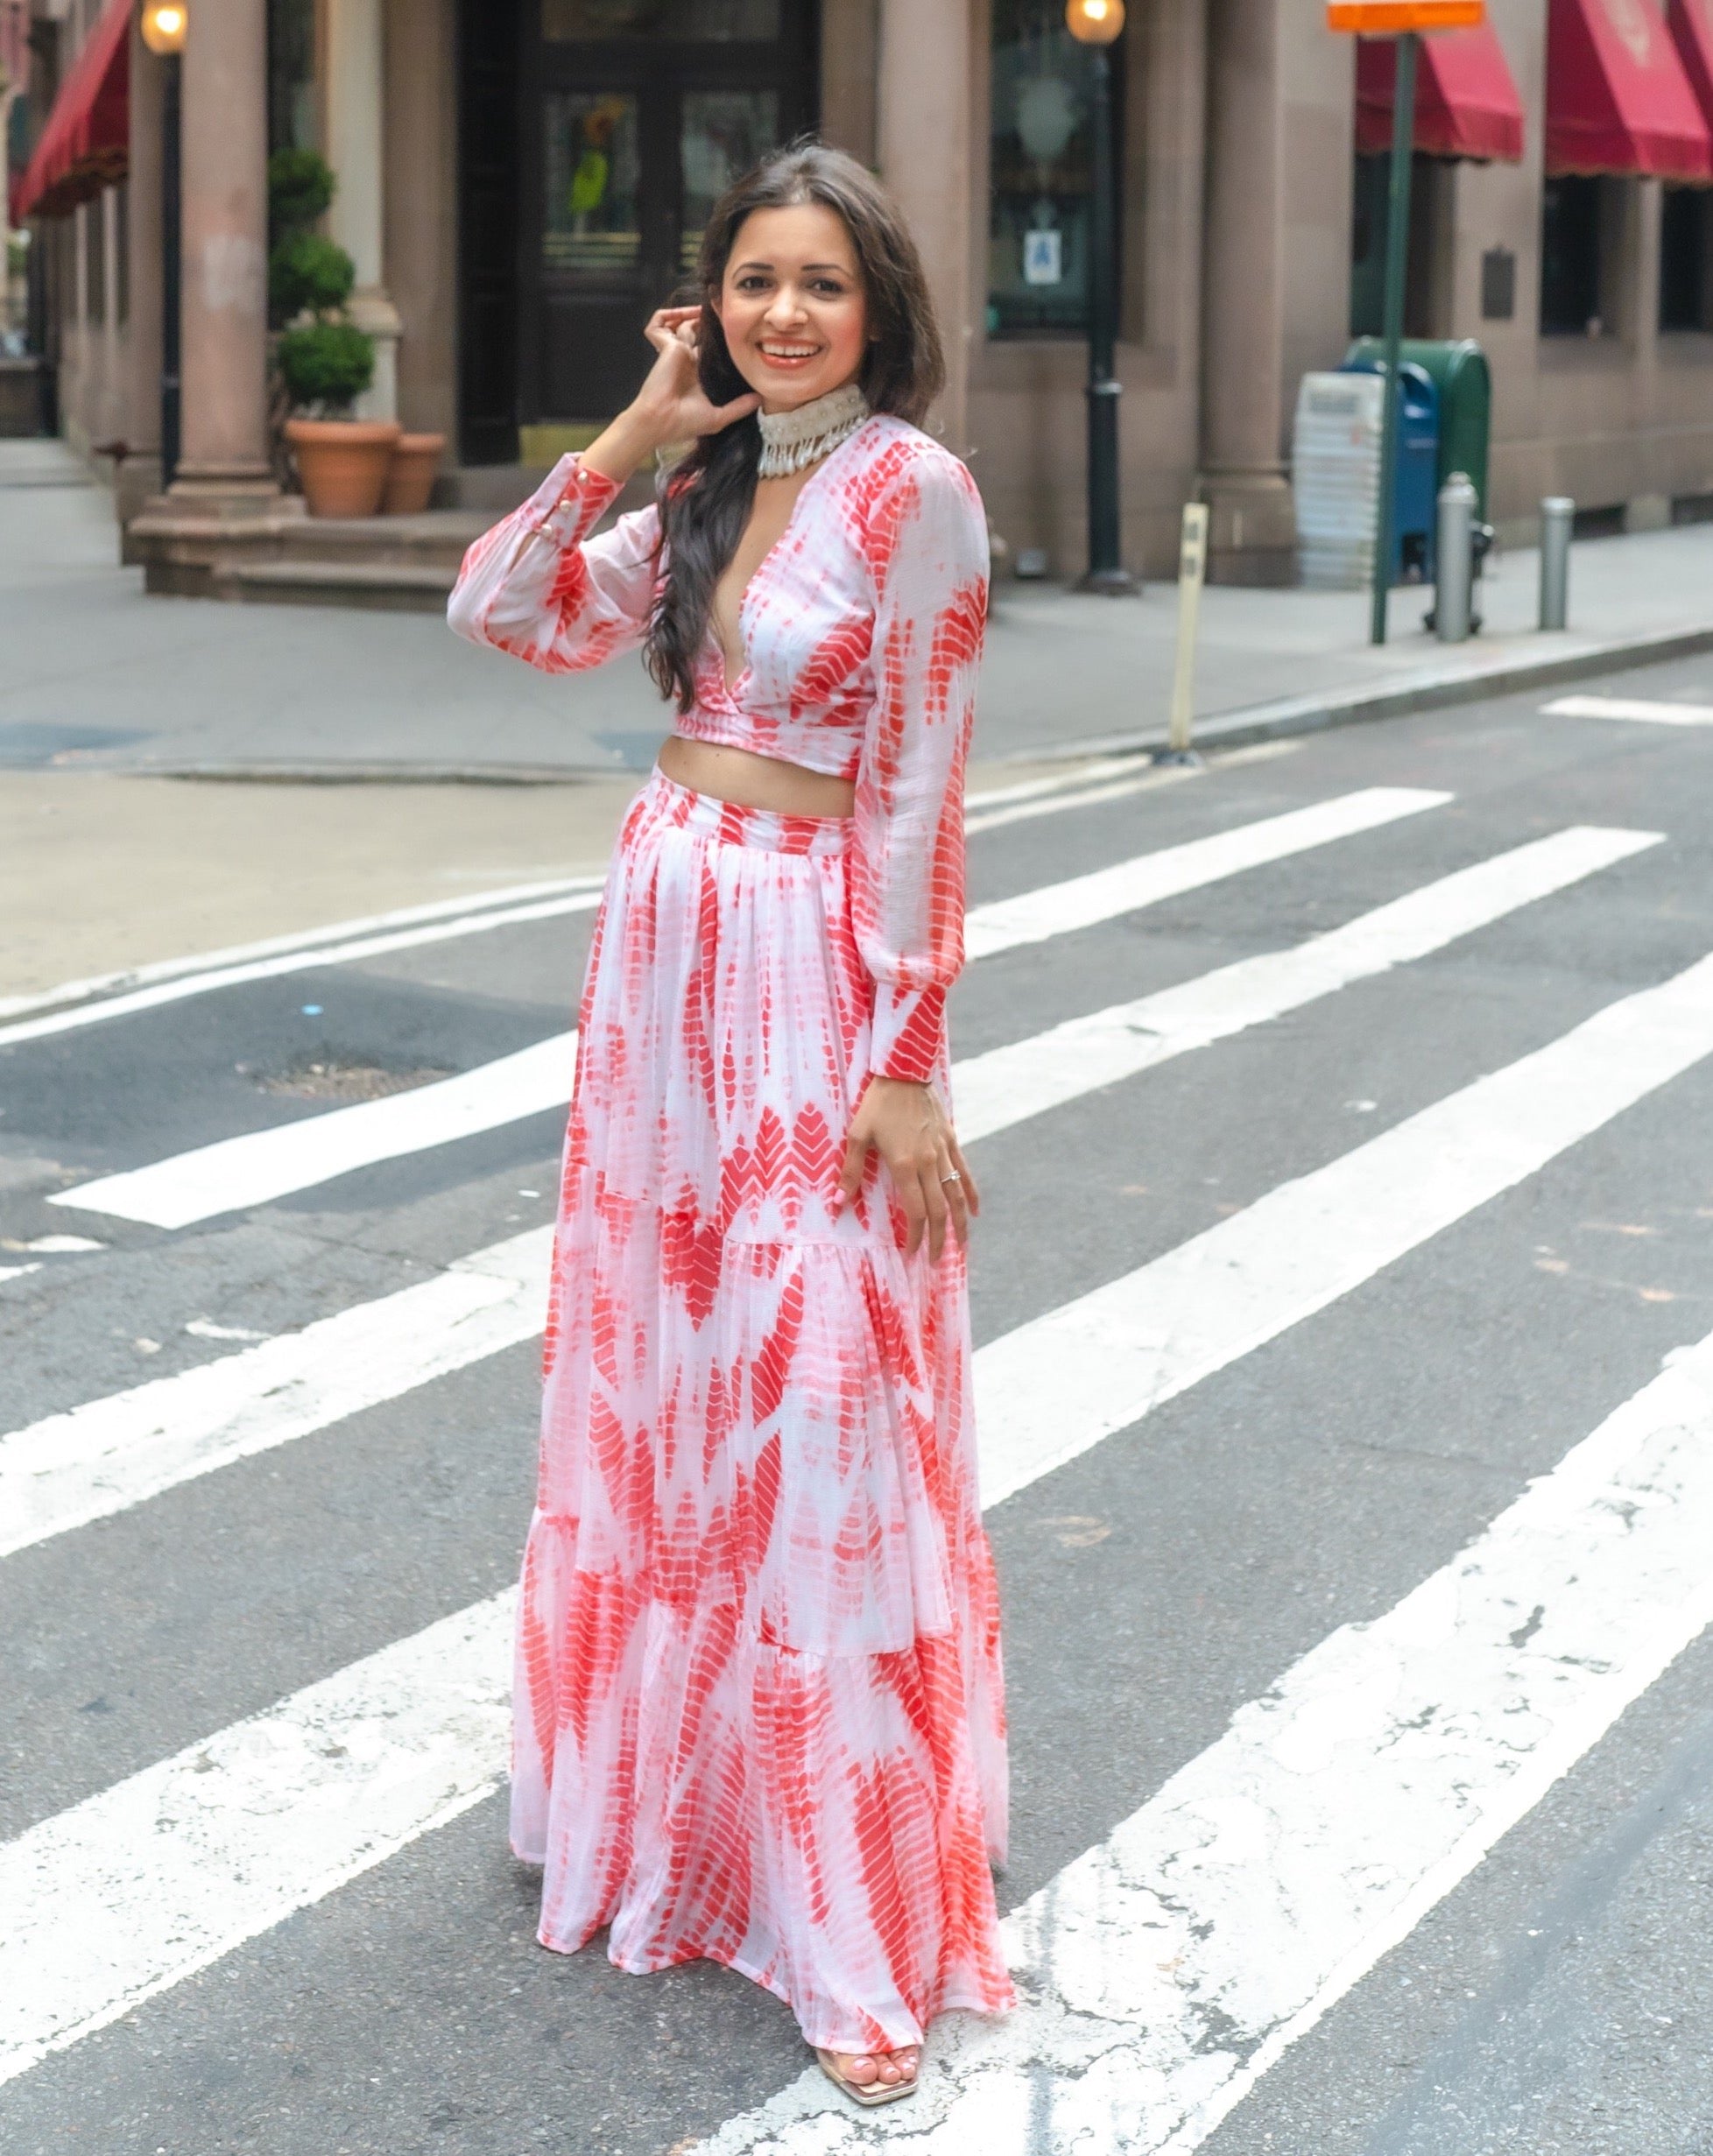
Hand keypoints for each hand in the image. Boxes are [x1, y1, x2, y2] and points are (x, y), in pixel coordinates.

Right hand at [628, 306, 761, 446]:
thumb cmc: (686, 422)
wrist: (664, 420)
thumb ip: (740, 406)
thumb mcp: (720, 416)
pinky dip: (665, 314)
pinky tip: (684, 312)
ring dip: (689, 312)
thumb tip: (761, 399)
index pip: (708, 348)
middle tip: (722, 313)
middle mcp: (685, 359)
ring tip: (706, 306)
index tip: (733, 331)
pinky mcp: (667, 346)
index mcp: (697, 373)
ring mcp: (675, 351)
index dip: (718, 338)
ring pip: (680, 324)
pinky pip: (658, 323)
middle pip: (695, 332)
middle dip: (706, 321)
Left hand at [835, 1077, 980, 1262]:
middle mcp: (929, 1162)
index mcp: (905, 1164)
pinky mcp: (952, 1141)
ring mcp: (944, 1152)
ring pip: (957, 1196)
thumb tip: (838, 1204)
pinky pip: (965, 1173)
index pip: (916, 1211)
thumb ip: (850, 1172)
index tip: (910, 1254)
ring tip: (961, 1247)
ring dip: (960, 1224)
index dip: (916, 1237)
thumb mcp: (857, 1135)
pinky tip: (975, 1212)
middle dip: (939, 1240)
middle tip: (935, 1262)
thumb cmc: (876, 1103)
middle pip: (940, 1211)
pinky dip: (971, 1194)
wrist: (905, 1071)